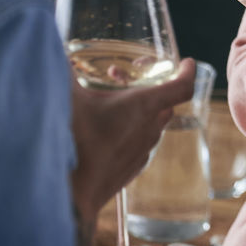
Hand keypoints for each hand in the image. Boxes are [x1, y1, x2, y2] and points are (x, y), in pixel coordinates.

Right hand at [69, 57, 196, 221]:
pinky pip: (140, 142)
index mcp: (143, 107)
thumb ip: (65, 71)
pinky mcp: (133, 167)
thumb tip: (57, 52)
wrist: (72, 193)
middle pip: (165, 103)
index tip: (185, 63)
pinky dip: (131, 130)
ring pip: (152, 123)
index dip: (187, 72)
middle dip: (149, 87)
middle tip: (121, 78)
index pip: (182, 87)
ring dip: (138, 109)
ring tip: (108, 102)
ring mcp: (143, 150)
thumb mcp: (69, 98)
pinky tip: (105, 130)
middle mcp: (150, 128)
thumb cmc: (75, 142)